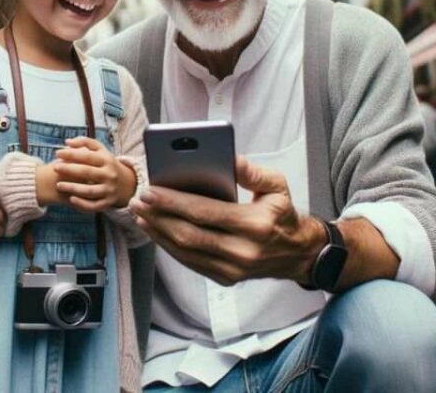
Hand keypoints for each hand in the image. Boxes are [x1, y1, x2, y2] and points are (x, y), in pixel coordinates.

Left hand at [53, 137, 136, 212]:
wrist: (127, 183)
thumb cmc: (106, 164)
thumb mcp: (101, 150)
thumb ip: (85, 142)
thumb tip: (67, 142)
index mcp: (107, 160)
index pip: (87, 156)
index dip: (71, 154)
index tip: (58, 153)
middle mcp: (109, 175)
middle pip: (87, 172)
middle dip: (69, 169)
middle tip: (55, 167)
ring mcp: (109, 190)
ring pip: (89, 191)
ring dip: (73, 188)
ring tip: (59, 185)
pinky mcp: (108, 202)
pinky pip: (94, 205)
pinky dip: (82, 204)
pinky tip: (71, 199)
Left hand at [129, 155, 323, 285]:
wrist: (297, 253)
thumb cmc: (282, 215)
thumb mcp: (277, 186)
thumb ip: (252, 171)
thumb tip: (229, 157)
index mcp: (255, 225)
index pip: (205, 213)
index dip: (174, 202)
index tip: (151, 190)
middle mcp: (243, 252)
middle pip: (189, 234)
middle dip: (158, 217)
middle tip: (138, 200)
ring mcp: (232, 269)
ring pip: (184, 251)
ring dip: (158, 232)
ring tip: (140, 214)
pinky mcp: (225, 278)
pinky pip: (190, 262)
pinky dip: (169, 246)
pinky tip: (156, 230)